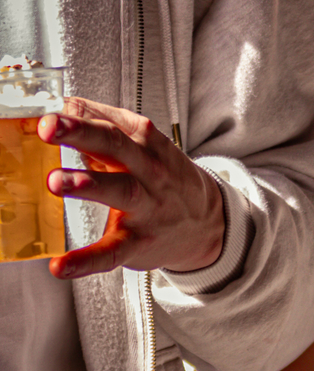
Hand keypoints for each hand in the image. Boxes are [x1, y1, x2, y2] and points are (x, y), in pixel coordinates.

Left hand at [40, 100, 226, 279]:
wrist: (207, 222)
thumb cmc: (166, 179)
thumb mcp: (145, 145)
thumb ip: (107, 124)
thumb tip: (69, 105)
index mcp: (146, 145)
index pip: (112, 125)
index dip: (81, 117)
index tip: (51, 113)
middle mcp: (148, 172)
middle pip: (116, 147)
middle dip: (82, 135)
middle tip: (50, 128)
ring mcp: (145, 208)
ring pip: (119, 191)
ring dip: (86, 184)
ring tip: (55, 181)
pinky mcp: (138, 243)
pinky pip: (113, 251)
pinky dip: (86, 260)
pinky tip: (60, 265)